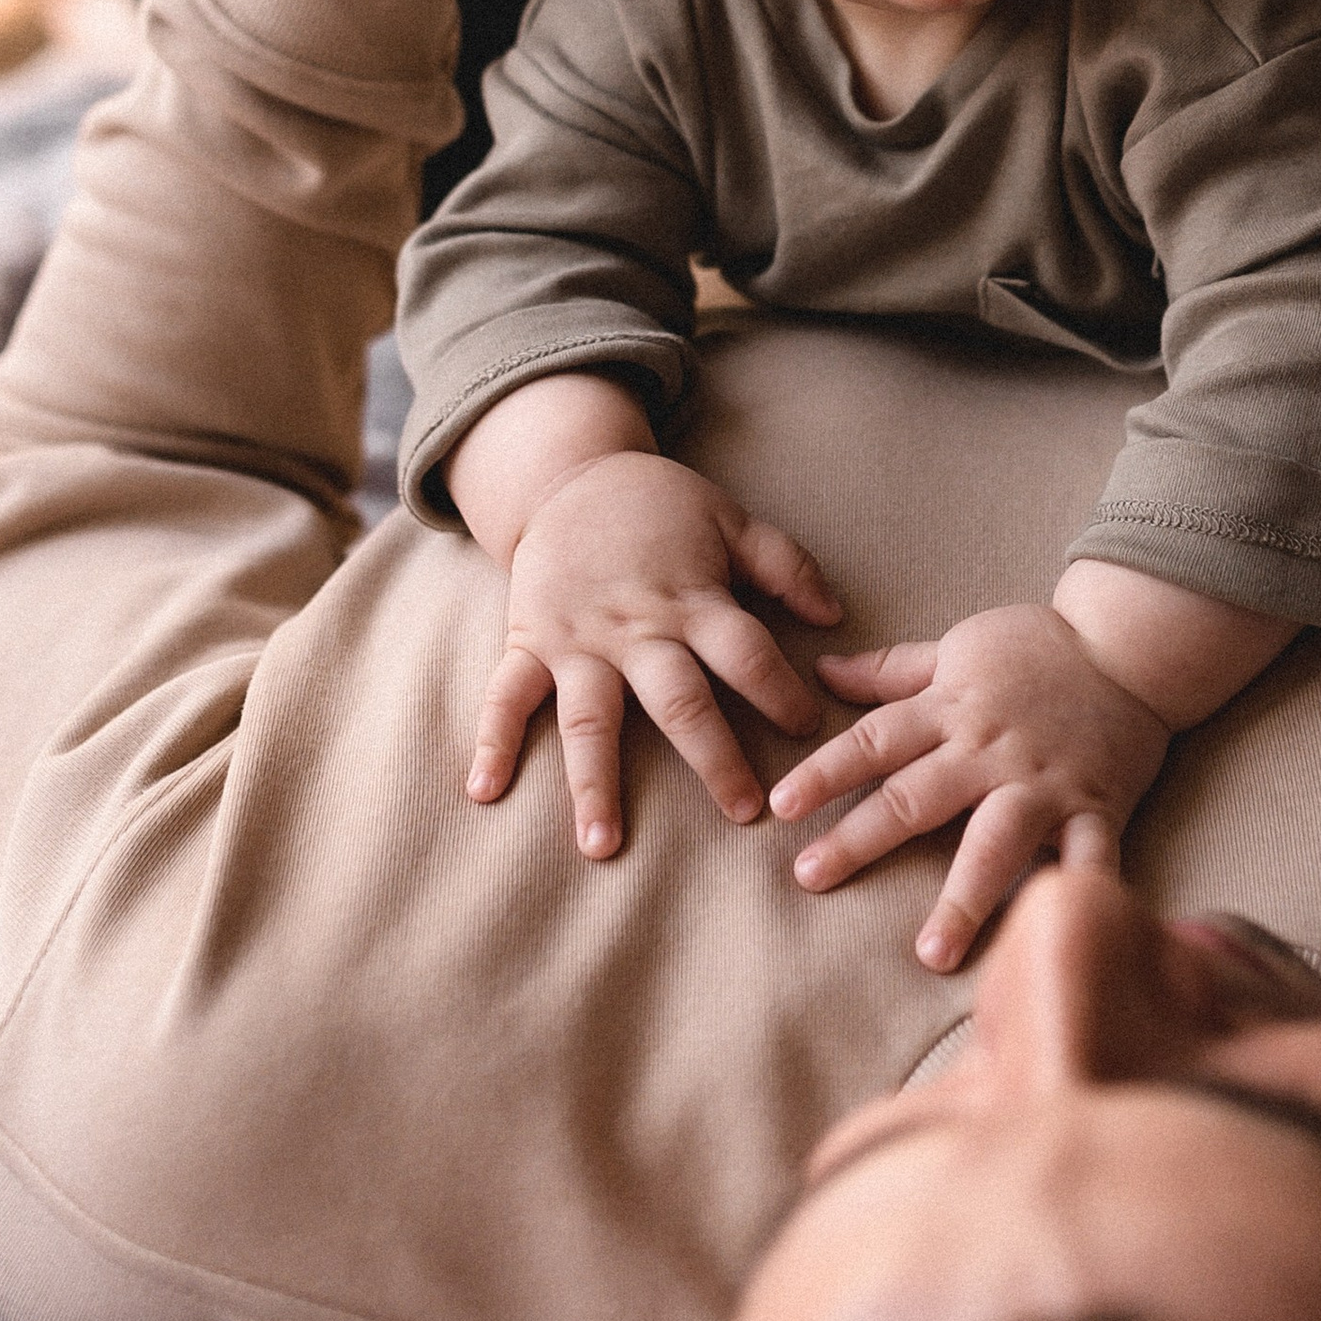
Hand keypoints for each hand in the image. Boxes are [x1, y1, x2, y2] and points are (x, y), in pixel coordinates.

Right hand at [469, 451, 839, 858]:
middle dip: (712, 759)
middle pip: (679, 702)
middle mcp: (635, 628)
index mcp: (691, 599)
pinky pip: (505, 695)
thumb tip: (836, 617)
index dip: (780, 691)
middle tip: (744, 812)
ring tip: (603, 845)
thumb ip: (785, 565)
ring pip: (589, 719)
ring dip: (594, 783)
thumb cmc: (660, 505)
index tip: (810, 731)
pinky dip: (492, 741)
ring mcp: (577, 641)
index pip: (746, 653)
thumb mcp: (731, 518)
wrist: (570, 474)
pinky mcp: (529, 641)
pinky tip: (484, 792)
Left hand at [771, 604, 1173, 972]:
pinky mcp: (1098, 808)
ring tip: (930, 953)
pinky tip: (1062, 939)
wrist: (1132, 646)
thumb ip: (891, 672)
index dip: (824, 772)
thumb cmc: (1040, 647)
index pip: (874, 741)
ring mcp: (1044, 784)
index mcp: (952, 709)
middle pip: (915, 797)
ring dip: (963, 899)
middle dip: (861, 838)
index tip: (779, 806)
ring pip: (995, 843)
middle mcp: (990, 750)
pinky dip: (1082, 896)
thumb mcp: (959, 646)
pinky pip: (1091, 857)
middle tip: (810, 877)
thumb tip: (823, 672)